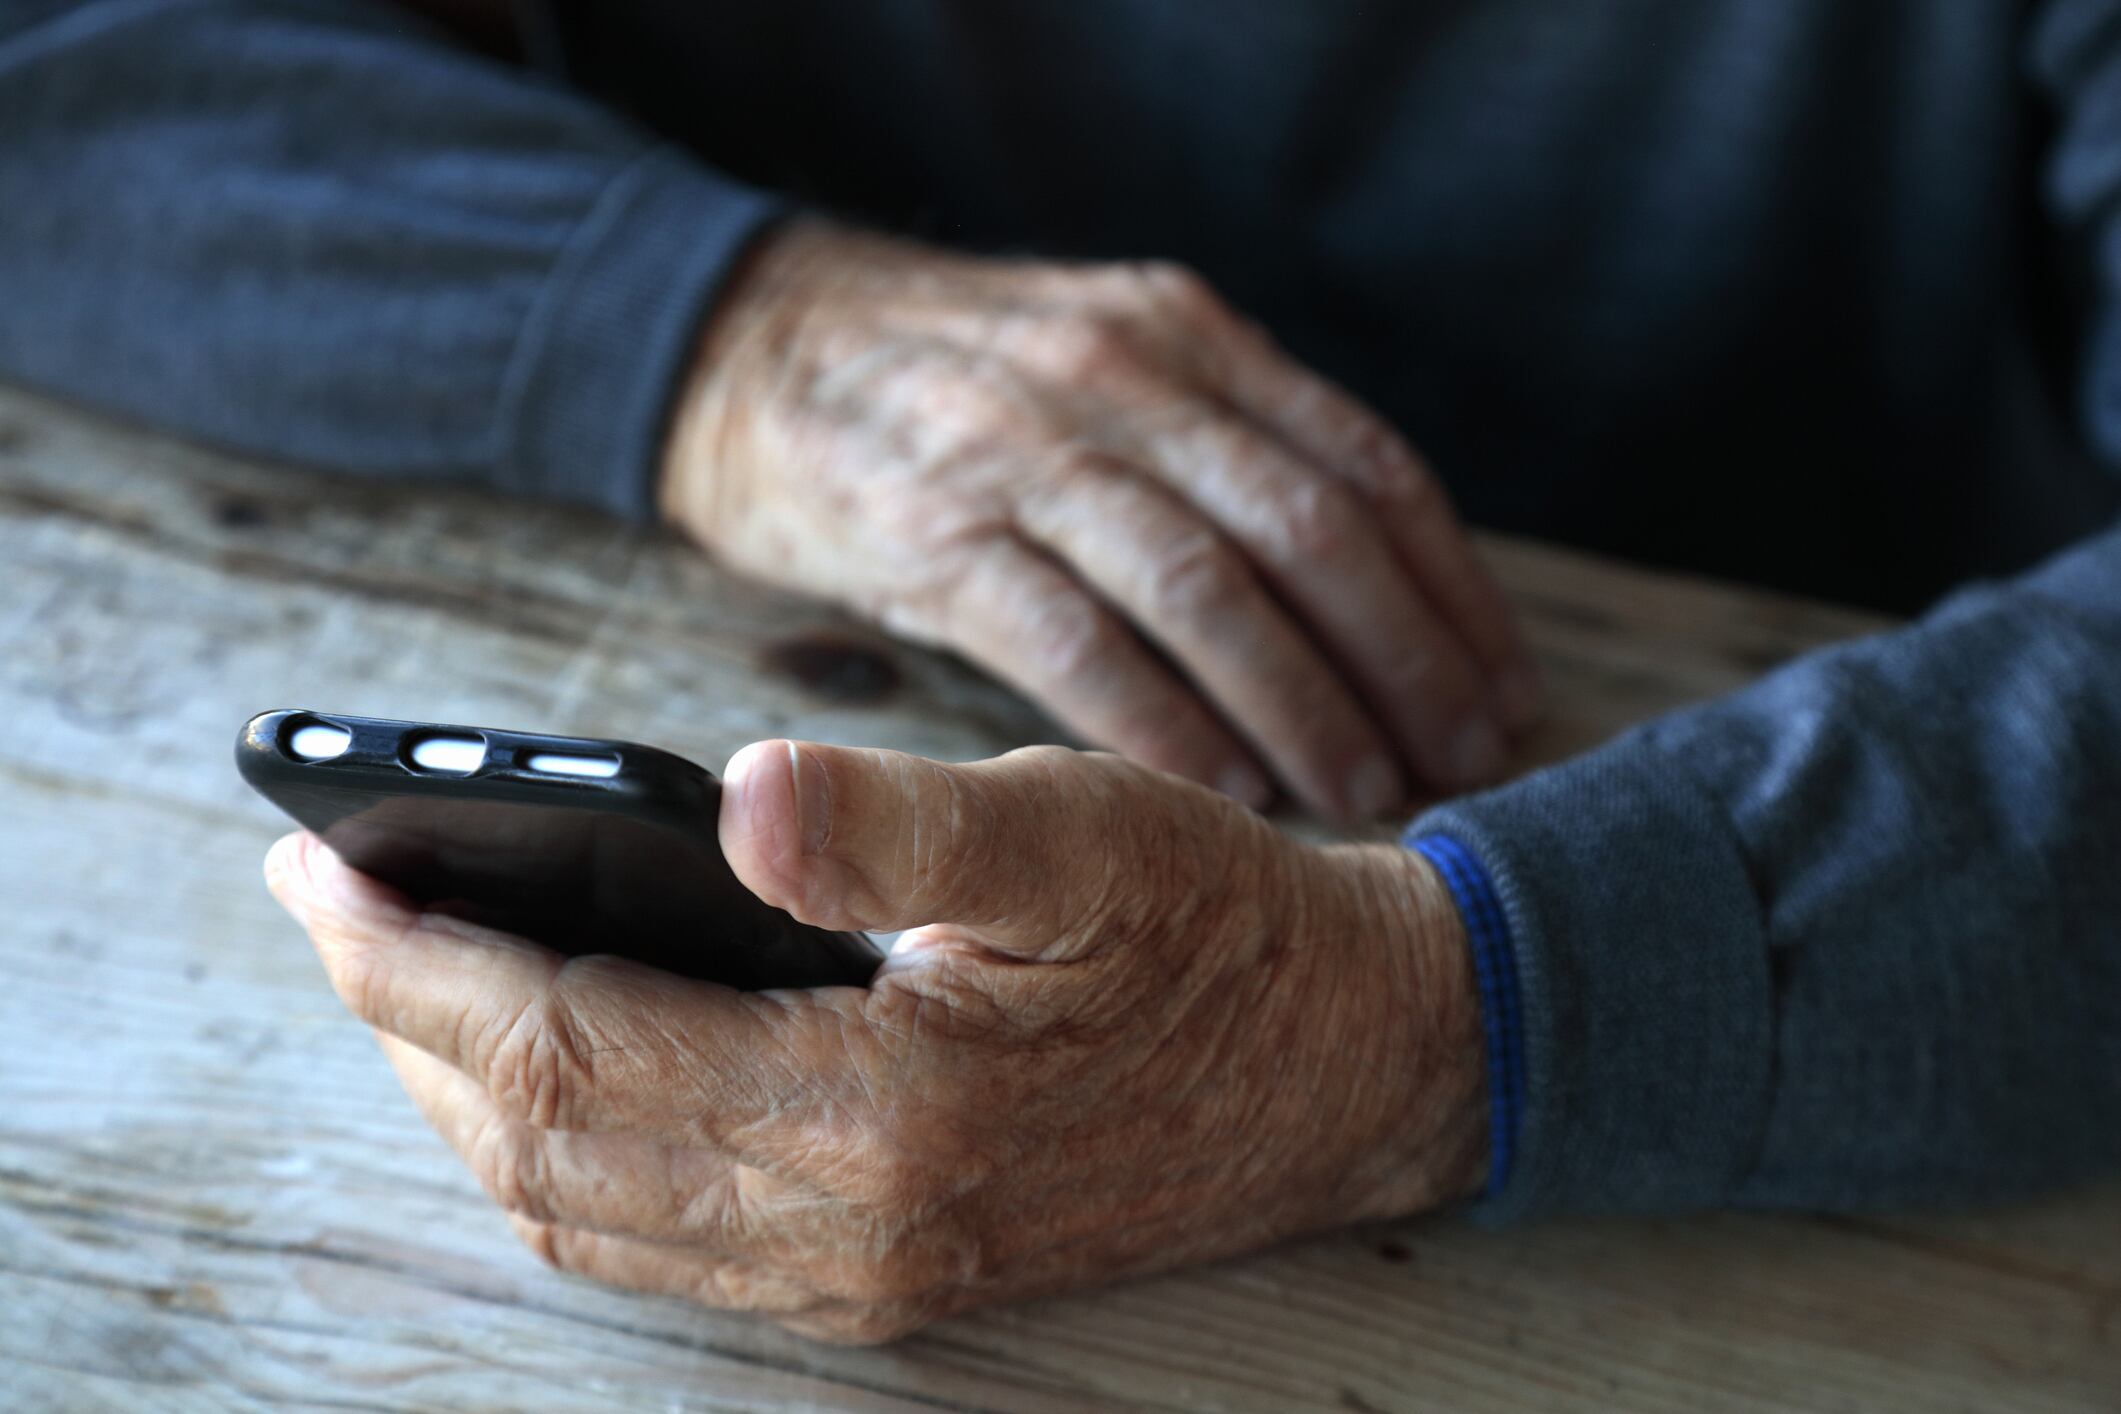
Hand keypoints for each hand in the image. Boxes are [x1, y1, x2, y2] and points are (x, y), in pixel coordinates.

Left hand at [265, 740, 1487, 1342]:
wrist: (1350, 1059)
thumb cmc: (1219, 929)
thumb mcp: (1082, 833)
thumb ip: (906, 823)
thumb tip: (747, 799)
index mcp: (879, 1116)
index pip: (567, 1052)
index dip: (423, 961)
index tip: (322, 866)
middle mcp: (848, 1232)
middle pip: (542, 1152)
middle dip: (408, 1027)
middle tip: (333, 905)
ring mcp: (863, 1273)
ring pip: (585, 1213)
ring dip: (470, 1097)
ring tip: (411, 977)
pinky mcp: (885, 1272)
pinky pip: (659, 1240)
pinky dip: (563, 1153)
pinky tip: (552, 1066)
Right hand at [661, 222, 1539, 818]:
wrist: (751, 343)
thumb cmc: (954, 383)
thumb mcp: (1110, 360)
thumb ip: (1222, 444)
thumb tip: (1358, 590)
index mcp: (1188, 336)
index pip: (1365, 464)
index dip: (1452, 590)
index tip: (1504, 689)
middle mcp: (1125, 377)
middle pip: (1310, 531)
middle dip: (1406, 660)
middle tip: (1462, 762)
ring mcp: (1026, 452)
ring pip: (1208, 589)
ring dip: (1305, 705)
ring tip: (1365, 793)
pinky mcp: (934, 534)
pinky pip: (1075, 644)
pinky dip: (1163, 724)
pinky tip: (1223, 792)